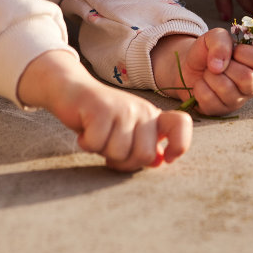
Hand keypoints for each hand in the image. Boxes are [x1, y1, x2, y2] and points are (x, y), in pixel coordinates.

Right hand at [17, 50, 191, 171]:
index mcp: (152, 116)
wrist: (71, 90)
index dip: (179, 145)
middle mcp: (142, 110)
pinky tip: (85, 130)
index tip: (166, 158)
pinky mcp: (101, 108)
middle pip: (145, 155)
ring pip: (118, 153)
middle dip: (124, 161)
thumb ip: (143, 147)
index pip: (181, 124)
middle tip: (110, 147)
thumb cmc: (99, 119)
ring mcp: (123, 108)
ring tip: (97, 134)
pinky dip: (86, 143)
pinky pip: (96, 144)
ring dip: (102, 151)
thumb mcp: (124, 133)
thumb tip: (158, 161)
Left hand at [151, 29, 252, 115]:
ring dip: (210, 77)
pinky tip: (202, 84)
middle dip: (225, 67)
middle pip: (247, 78)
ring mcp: (238, 100)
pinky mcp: (221, 111)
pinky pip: (210, 101)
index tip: (231, 51)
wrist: (187, 67)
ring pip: (227, 89)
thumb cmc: (207, 52)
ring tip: (208, 73)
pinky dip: (200, 88)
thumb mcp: (214, 36)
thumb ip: (220, 42)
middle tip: (217, 64)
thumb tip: (218, 66)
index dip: (242, 53)